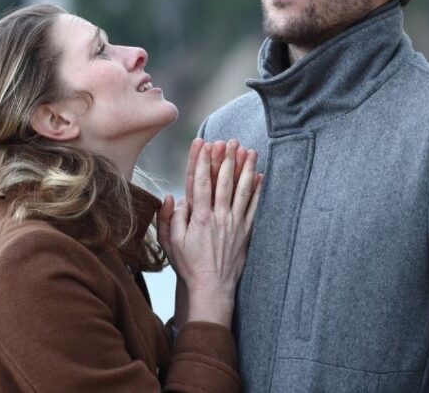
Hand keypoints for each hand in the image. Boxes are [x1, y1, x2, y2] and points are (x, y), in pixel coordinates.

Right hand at [157, 139, 262, 327]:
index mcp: (198, 218)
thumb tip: (170, 196)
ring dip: (245, 169)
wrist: (211, 288)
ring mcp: (234, 224)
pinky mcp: (245, 232)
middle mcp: (218, 217)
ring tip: (249, 150)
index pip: (200, 183)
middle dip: (225, 158)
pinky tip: (260, 175)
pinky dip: (257, 190)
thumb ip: (167, 218)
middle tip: (229, 140)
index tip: (203, 143)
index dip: (201, 161)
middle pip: (222, 182)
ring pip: (241, 190)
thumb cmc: (188, 265)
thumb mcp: (169, 243)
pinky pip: (253, 207)